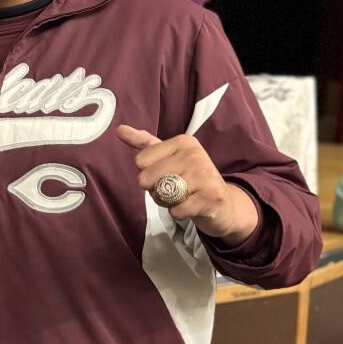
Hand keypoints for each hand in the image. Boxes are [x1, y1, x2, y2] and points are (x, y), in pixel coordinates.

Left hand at [116, 125, 256, 244]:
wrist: (223, 204)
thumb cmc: (190, 178)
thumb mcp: (168, 156)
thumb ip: (143, 143)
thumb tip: (118, 129)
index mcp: (183, 141)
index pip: (140, 161)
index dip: (148, 173)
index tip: (166, 173)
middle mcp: (195, 154)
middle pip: (146, 178)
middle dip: (154, 190)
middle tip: (173, 189)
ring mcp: (204, 175)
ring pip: (160, 195)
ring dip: (165, 202)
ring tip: (181, 197)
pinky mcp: (211, 197)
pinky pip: (175, 211)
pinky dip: (178, 213)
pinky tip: (191, 207)